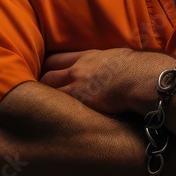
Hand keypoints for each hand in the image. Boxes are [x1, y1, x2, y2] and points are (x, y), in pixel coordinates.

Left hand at [40, 48, 170, 114]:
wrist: (142, 78)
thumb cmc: (138, 67)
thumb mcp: (119, 56)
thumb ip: (108, 61)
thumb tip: (112, 64)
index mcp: (89, 56)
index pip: (59, 58)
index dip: (48, 66)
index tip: (43, 73)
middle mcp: (78, 69)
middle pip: (49, 74)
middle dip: (40, 83)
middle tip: (33, 93)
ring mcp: (77, 85)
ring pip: (49, 90)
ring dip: (42, 99)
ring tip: (36, 109)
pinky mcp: (81, 102)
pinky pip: (59, 105)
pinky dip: (53, 111)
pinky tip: (48, 119)